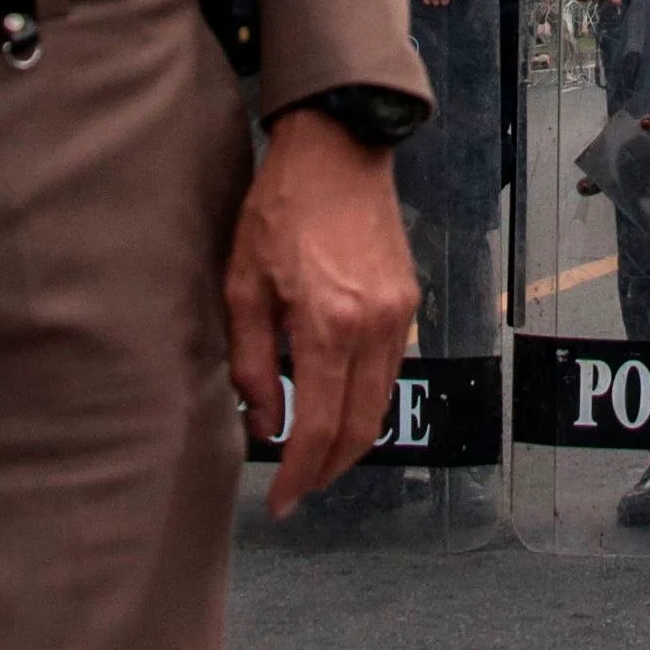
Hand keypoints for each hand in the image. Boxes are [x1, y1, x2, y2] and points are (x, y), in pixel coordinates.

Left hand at [224, 104, 416, 516]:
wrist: (338, 150)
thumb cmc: (280, 209)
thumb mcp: (243, 284)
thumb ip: (250, 362)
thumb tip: (264, 425)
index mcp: (327, 325)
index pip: (316, 426)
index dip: (299, 474)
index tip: (280, 500)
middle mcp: (373, 327)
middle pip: (358, 429)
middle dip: (327, 469)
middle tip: (296, 488)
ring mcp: (397, 316)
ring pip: (379, 405)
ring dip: (348, 440)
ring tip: (311, 454)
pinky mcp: (407, 303)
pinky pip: (388, 372)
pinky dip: (363, 402)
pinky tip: (333, 404)